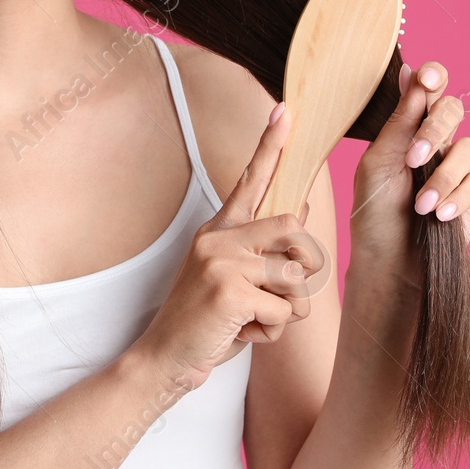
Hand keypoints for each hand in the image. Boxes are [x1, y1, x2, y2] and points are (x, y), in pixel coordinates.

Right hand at [132, 102, 329, 391]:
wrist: (164, 359)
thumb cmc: (205, 321)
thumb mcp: (231, 277)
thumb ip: (261, 249)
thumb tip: (303, 210)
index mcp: (219, 230)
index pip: (249, 179)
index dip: (270, 144)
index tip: (285, 110)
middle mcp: (219, 237)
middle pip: (295, 227)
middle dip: (305, 267)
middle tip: (283, 294)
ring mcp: (222, 261)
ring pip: (295, 276)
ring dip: (288, 309)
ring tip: (255, 319)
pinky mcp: (230, 290)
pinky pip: (283, 310)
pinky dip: (272, 333)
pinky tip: (242, 334)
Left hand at [350, 60, 469, 278]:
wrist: (389, 262)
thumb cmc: (375, 213)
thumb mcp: (378, 163)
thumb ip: (400, 121)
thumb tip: (410, 72)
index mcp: (408, 129)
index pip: (428, 91)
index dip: (433, 77)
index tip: (428, 77)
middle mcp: (436, 143)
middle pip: (453, 110)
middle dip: (435, 131)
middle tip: (413, 158)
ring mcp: (457, 168)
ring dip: (443, 176)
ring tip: (421, 205)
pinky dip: (459, 197)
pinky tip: (440, 215)